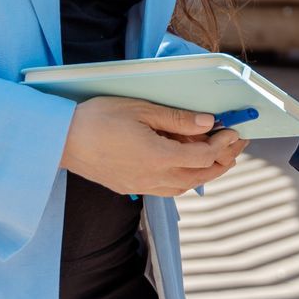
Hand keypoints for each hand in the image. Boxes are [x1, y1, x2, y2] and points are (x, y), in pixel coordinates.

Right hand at [59, 98, 248, 196]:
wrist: (61, 141)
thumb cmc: (99, 118)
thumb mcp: (141, 109)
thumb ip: (177, 119)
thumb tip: (208, 122)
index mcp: (159, 158)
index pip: (204, 157)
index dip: (224, 144)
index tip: (234, 129)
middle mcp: (155, 178)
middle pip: (200, 176)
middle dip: (223, 160)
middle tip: (236, 143)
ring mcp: (143, 186)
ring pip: (186, 186)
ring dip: (206, 171)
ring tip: (217, 154)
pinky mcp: (132, 187)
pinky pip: (169, 188)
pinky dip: (186, 178)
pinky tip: (186, 165)